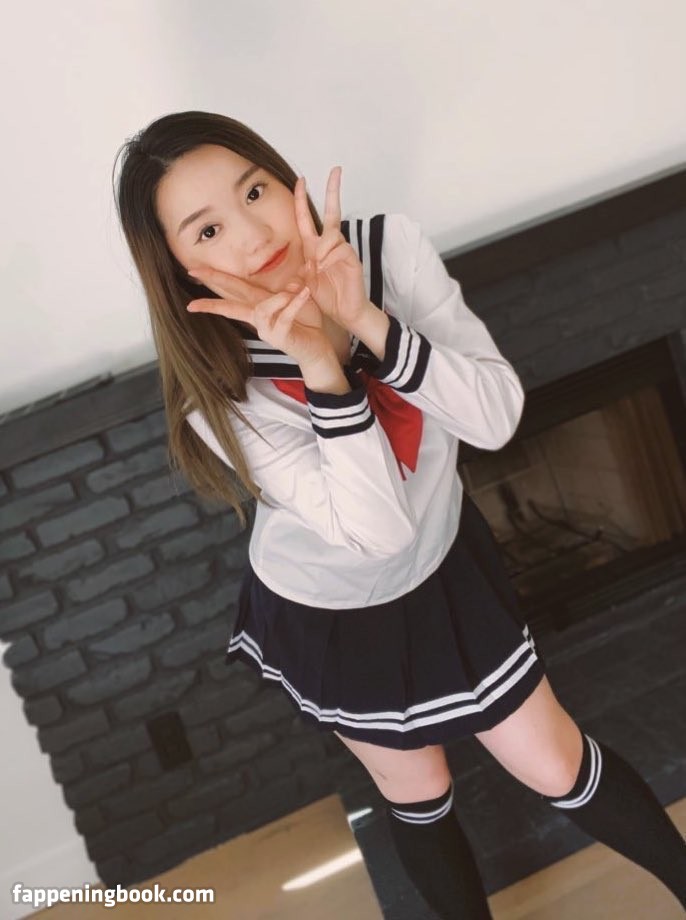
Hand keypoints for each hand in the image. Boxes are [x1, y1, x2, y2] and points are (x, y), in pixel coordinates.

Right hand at [186, 276, 335, 370]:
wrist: (318, 348)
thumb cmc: (306, 322)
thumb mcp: (298, 298)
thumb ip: (292, 286)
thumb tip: (292, 278)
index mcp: (259, 305)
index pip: (233, 291)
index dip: (214, 280)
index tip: (192, 272)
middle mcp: (258, 318)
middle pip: (231, 303)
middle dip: (212, 289)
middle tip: (192, 275)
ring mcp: (268, 330)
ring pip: (260, 310)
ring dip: (278, 298)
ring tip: (298, 289)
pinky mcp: (282, 337)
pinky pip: (284, 318)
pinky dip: (294, 304)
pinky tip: (304, 293)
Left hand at [293, 167, 368, 330]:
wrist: (346, 313)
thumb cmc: (328, 297)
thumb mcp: (306, 283)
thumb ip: (302, 270)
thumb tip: (304, 265)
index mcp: (316, 247)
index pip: (308, 218)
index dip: (302, 200)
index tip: (301, 180)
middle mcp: (331, 245)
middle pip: (332, 212)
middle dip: (333, 190)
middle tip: (336, 169)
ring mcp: (343, 250)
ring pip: (332, 235)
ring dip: (321, 249)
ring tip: (317, 267)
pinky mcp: (352, 259)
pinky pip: (339, 250)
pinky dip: (328, 258)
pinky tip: (325, 269)